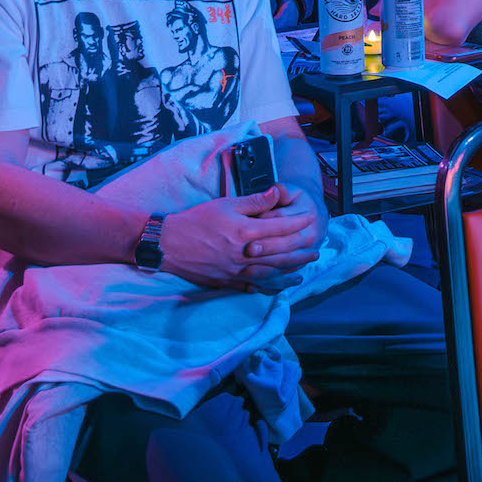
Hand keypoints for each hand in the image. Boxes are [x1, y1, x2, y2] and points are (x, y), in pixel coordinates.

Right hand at [158, 188, 320, 289]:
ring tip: (301, 274)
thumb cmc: (195, 220)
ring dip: (288, 274)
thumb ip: (254, 201)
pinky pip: (249, 287)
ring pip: (268, 274)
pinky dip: (264, 287)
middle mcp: (244, 254)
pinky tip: (274, 287)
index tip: (311, 221)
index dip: (298, 224)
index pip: (280, 229)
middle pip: (280, 255)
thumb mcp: (226, 204)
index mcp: (245, 232)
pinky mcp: (224, 281)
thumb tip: (277, 193)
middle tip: (316, 252)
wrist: (165, 243)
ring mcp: (234, 271)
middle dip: (300, 253)